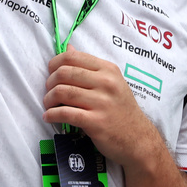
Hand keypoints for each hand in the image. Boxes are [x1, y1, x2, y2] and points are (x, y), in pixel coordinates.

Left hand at [43, 49, 159, 168]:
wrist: (137, 138)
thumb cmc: (121, 109)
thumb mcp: (112, 82)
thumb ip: (90, 67)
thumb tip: (69, 48)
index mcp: (109, 70)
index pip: (73, 57)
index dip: (55, 63)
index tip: (51, 73)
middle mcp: (107, 83)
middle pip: (65, 73)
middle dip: (49, 82)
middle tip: (49, 91)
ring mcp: (102, 102)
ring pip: (63, 92)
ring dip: (48, 99)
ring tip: (49, 105)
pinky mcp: (96, 122)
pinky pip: (66, 113)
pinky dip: (51, 115)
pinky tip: (49, 117)